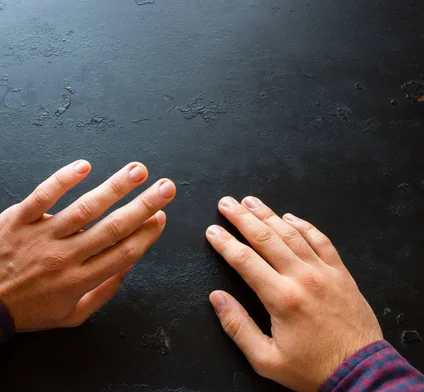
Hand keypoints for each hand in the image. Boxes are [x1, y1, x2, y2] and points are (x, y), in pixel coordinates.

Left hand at [0, 160, 175, 331]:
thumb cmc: (30, 310)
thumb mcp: (73, 316)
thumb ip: (104, 292)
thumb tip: (130, 264)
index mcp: (80, 280)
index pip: (124, 252)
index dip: (147, 233)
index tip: (162, 216)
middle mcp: (65, 256)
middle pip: (113, 227)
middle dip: (145, 206)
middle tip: (166, 187)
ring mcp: (42, 235)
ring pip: (85, 208)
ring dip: (115, 187)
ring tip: (138, 171)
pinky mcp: (19, 218)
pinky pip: (44, 195)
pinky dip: (64, 179)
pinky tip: (85, 166)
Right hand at [206, 197, 382, 390]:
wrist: (361, 371)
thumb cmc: (312, 368)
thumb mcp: (266, 359)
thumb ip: (237, 326)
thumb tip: (217, 299)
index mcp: (281, 298)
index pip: (244, 260)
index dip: (225, 242)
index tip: (212, 231)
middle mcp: (302, 278)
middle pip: (266, 238)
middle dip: (242, 218)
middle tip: (226, 203)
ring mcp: (324, 272)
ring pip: (291, 234)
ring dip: (268, 215)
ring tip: (250, 201)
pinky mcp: (341, 273)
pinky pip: (321, 240)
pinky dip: (304, 225)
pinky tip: (290, 216)